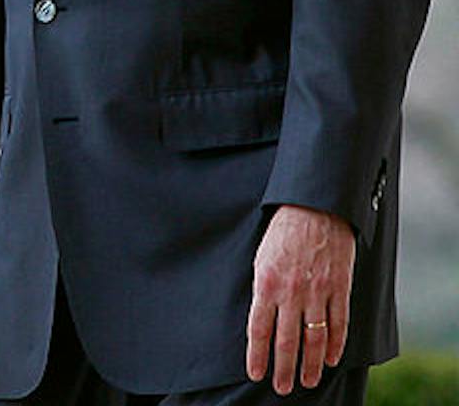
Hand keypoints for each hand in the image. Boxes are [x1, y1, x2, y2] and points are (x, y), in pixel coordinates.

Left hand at [247, 204, 354, 392]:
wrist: (315, 209)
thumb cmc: (282, 232)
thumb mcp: (261, 258)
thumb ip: (262, 289)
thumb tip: (261, 319)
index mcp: (266, 284)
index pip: (259, 329)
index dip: (258, 355)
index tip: (256, 374)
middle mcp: (291, 292)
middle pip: (287, 340)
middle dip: (283, 368)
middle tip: (282, 389)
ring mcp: (317, 291)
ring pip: (313, 337)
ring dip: (309, 364)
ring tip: (306, 382)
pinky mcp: (339, 288)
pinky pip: (338, 323)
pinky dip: (335, 344)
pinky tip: (330, 359)